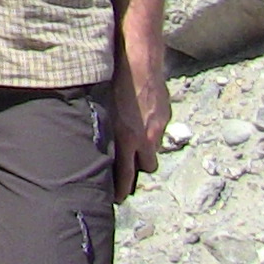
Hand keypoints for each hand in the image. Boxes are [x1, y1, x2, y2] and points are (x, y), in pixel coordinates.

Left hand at [110, 45, 168, 201]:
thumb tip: (98, 141)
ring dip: (146, 150)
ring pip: (154, 149)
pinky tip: (142, 120)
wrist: (140, 64)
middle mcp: (146, 138)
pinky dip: (151, 131)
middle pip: (147, 167)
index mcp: (127, 139)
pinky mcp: (166, 116)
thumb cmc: (114, 83)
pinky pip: (158, 131)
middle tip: (128, 166)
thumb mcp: (104, 111)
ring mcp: (158, 128)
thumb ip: (104, 130)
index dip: (122, 190)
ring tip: (135, 141)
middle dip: (139, 169)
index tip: (118, 199)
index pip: (126, 174)